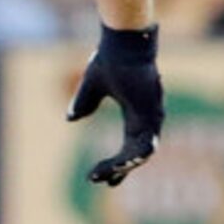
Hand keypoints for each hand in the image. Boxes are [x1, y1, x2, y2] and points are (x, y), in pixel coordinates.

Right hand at [67, 23, 164, 186]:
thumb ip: (84, 103)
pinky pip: (147, 142)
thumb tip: (71, 118)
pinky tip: (122, 165)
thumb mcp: (92, 86)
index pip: (130, 145)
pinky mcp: (151, 111)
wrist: (121, 43)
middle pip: (137, 153)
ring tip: (109, 176)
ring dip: (126, 166)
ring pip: (144, 152)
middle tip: (102, 180)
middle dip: (120, 169)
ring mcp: (152, 114)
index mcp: (135, 112)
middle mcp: (147, 116)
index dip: (117, 162)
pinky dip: (135, 156)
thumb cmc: (110, 58)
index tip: (98, 176)